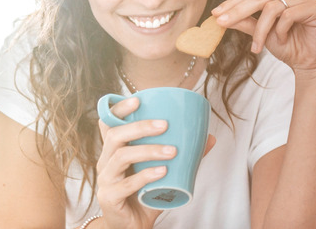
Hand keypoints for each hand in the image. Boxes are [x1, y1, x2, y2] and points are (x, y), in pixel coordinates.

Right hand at [95, 98, 215, 228]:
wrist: (133, 225)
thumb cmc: (146, 193)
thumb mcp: (165, 170)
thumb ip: (184, 155)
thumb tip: (209, 137)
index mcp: (115, 150)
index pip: (108, 124)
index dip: (119, 109)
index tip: (138, 99)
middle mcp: (106, 161)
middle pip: (115, 136)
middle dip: (140, 127)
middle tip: (164, 125)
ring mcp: (105, 180)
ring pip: (120, 157)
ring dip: (148, 151)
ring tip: (172, 151)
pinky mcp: (109, 198)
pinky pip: (124, 184)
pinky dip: (145, 176)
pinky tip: (162, 172)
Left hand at [212, 0, 315, 74]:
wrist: (309, 62)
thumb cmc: (288, 46)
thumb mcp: (261, 34)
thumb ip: (245, 22)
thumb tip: (222, 17)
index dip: (233, 3)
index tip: (216, 14)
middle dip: (238, 11)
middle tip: (222, 22)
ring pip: (273, 7)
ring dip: (262, 29)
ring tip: (259, 46)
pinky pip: (290, 14)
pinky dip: (282, 30)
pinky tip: (283, 40)